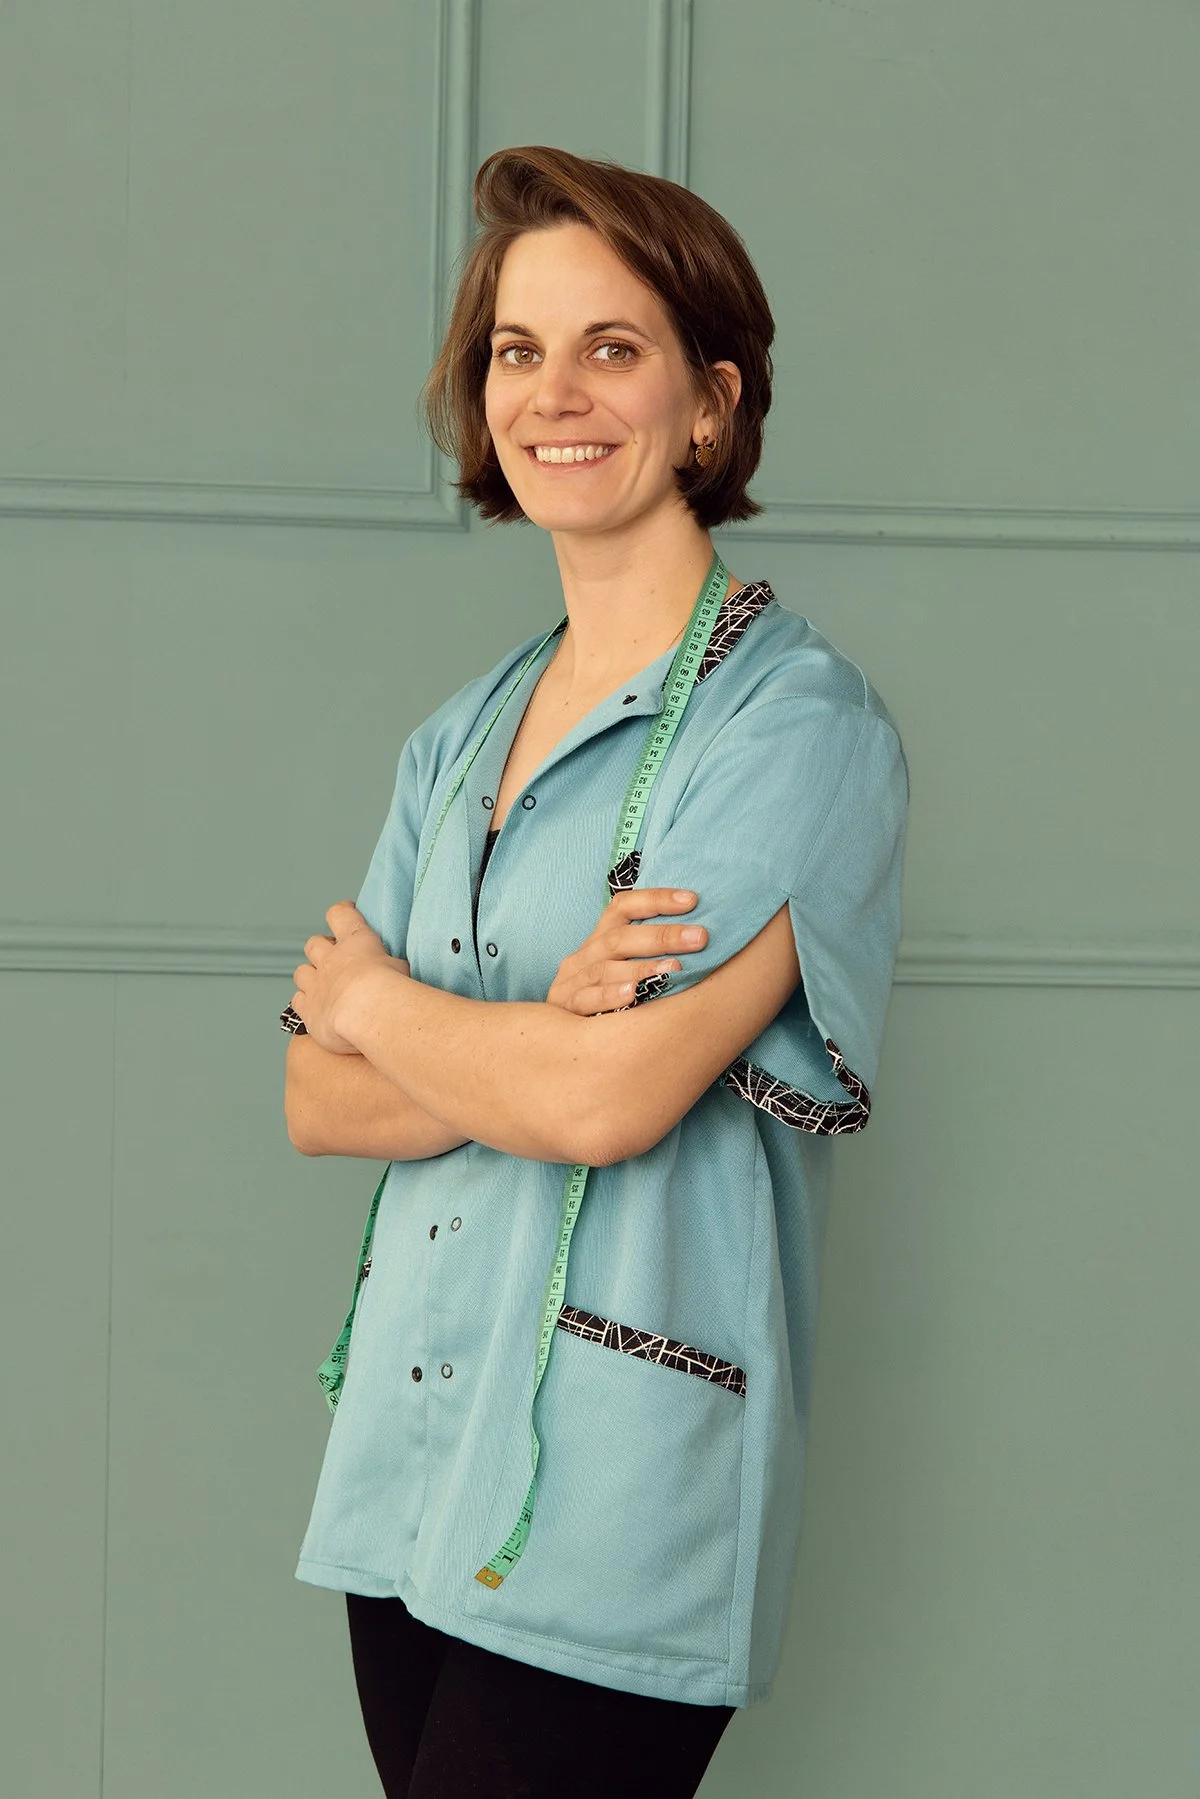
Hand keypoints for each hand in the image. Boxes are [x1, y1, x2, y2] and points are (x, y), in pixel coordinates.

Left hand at [289, 901, 408, 1053]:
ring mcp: (316, 983)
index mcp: (356, 942)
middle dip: (321, 949)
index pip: (341, 915)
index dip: (342, 911)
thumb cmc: (390, 987)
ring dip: (309, 976)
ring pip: (301, 972)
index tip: (346, 910)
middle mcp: (331, 959)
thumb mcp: (399, 967)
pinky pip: (297, 1000)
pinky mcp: (308, 1008)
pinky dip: (304, 1002)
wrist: (369, 1010)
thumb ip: (388, 965)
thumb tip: (389, 969)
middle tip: (332, 957)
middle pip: (314, 944)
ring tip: (321, 985)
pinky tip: (314, 1008)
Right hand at [546, 888, 708, 1015]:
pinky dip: (609, 995)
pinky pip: (586, 1000)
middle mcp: (584, 956)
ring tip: (674, 968)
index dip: (656, 899)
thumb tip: (702, 937)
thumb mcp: (623, 971)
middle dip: (663, 936)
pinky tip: (633, 994)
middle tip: (700, 937)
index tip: (691, 900)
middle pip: (620, 938)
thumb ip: (651, 955)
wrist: (557, 1040)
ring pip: (605, 968)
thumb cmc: (607, 1001)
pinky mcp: (563, 1009)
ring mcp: (571, 982)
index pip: (623, 907)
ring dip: (641, 967)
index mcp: (600, 939)